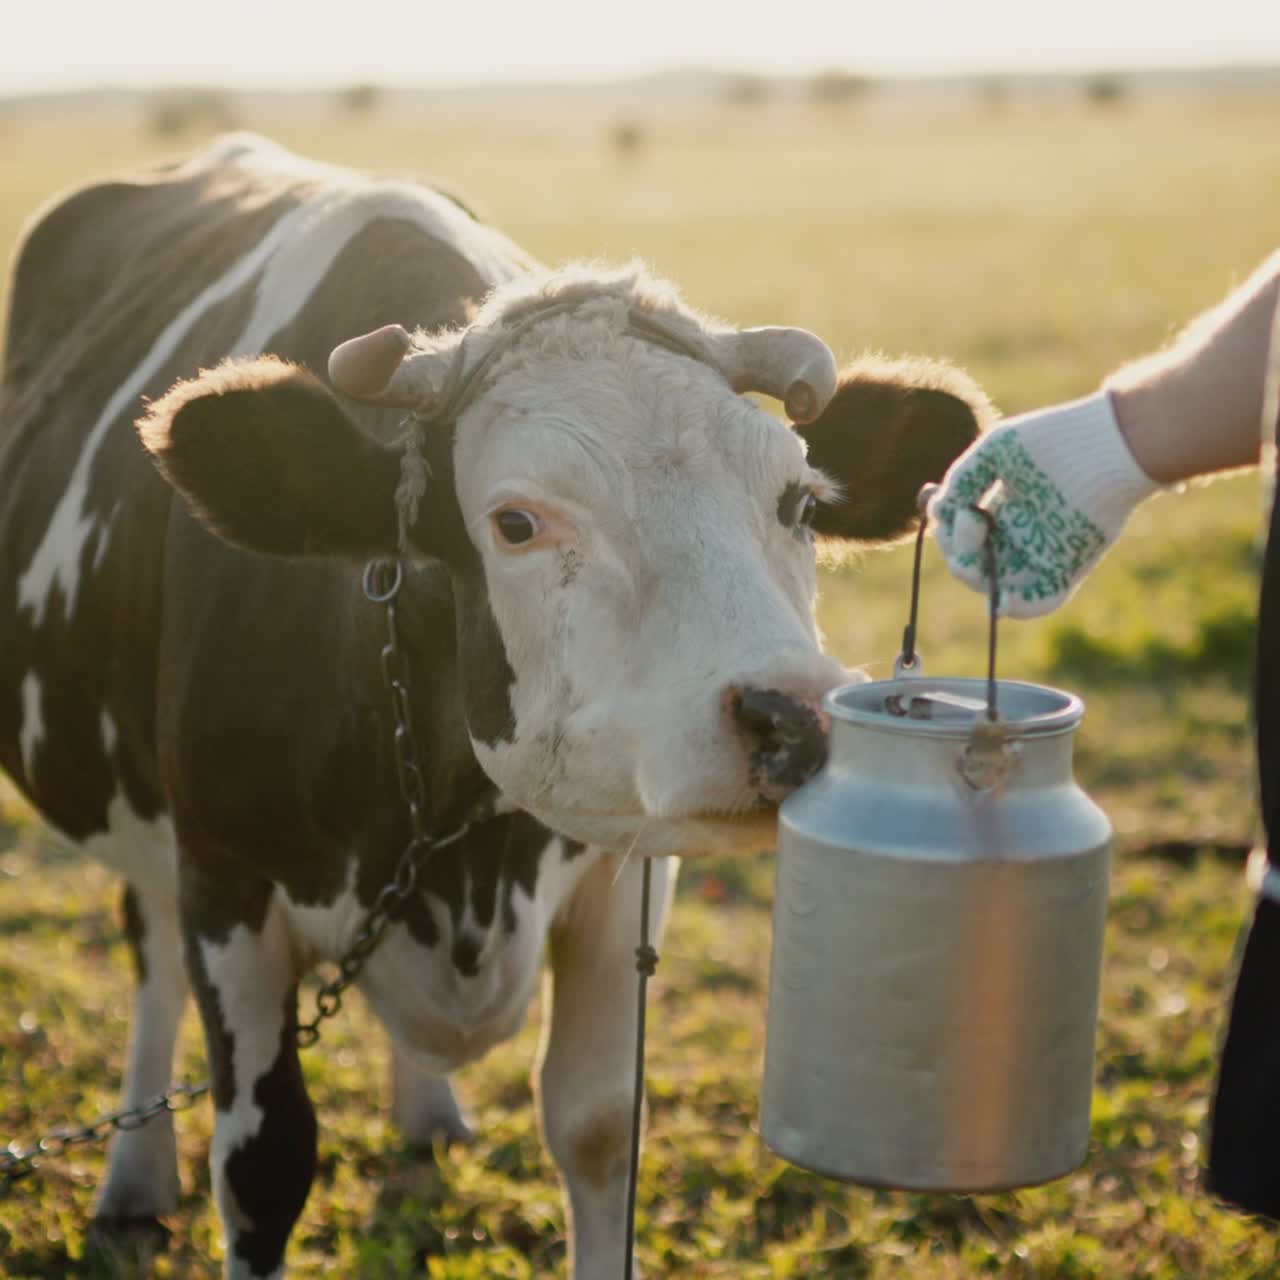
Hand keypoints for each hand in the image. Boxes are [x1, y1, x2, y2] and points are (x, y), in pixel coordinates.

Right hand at [928, 392, 1159, 617]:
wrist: (1108, 443)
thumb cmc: (1054, 439)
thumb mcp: (996, 451)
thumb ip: (962, 480)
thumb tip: (938, 514)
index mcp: (1003, 509)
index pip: (963, 537)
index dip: (948, 530)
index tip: (949, 505)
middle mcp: (1020, 535)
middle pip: (974, 565)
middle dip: (958, 551)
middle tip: (970, 521)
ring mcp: (1044, 553)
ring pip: (1000, 585)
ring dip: (978, 577)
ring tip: (978, 551)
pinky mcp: (1070, 566)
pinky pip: (1042, 600)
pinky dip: (1020, 607)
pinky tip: (1002, 601)